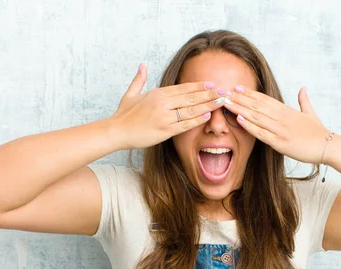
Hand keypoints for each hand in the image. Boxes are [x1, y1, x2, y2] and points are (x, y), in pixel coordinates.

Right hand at [108, 64, 224, 149]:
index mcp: (157, 93)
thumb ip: (139, 79)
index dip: (199, 86)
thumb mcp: (131, 94)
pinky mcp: (164, 130)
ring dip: (208, 105)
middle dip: (209, 94)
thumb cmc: (123, 115)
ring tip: (221, 102)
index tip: (212, 84)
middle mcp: (162, 103)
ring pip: (191, 109)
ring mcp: (164, 116)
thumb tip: (142, 64)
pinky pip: (184, 124)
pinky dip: (197, 120)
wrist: (115, 131)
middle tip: (224, 91)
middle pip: (191, 97)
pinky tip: (207, 115)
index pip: (183, 88)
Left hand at [223, 86, 331, 163]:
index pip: (264, 99)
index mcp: (286, 110)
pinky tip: (239, 119)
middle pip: (256, 105)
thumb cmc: (319, 132)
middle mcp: (281, 117)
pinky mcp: (280, 143)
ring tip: (226, 103)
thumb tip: (303, 88)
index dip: (249, 93)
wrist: (328, 146)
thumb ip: (304, 101)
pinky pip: (261, 133)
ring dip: (239, 109)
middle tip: (223, 92)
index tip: (236, 88)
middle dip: (239, 99)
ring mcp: (280, 129)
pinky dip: (250, 126)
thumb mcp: (311, 113)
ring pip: (256, 117)